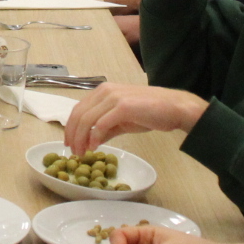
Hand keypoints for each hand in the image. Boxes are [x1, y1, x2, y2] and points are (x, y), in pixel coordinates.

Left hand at [62, 82, 207, 154]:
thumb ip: (106, 128)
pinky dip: (95, 137)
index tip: (69, 144)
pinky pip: (101, 124)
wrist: (175, 108)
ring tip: (82, 153)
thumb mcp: (123, 120)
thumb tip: (90, 140)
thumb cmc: (151, 112)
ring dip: (81, 139)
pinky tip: (95, 148)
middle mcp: (105, 91)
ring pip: (87, 119)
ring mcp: (114, 97)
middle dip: (72, 135)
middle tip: (73, 152)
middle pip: (79, 114)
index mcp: (103, 91)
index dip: (70, 128)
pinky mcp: (123, 107)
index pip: (79, 109)